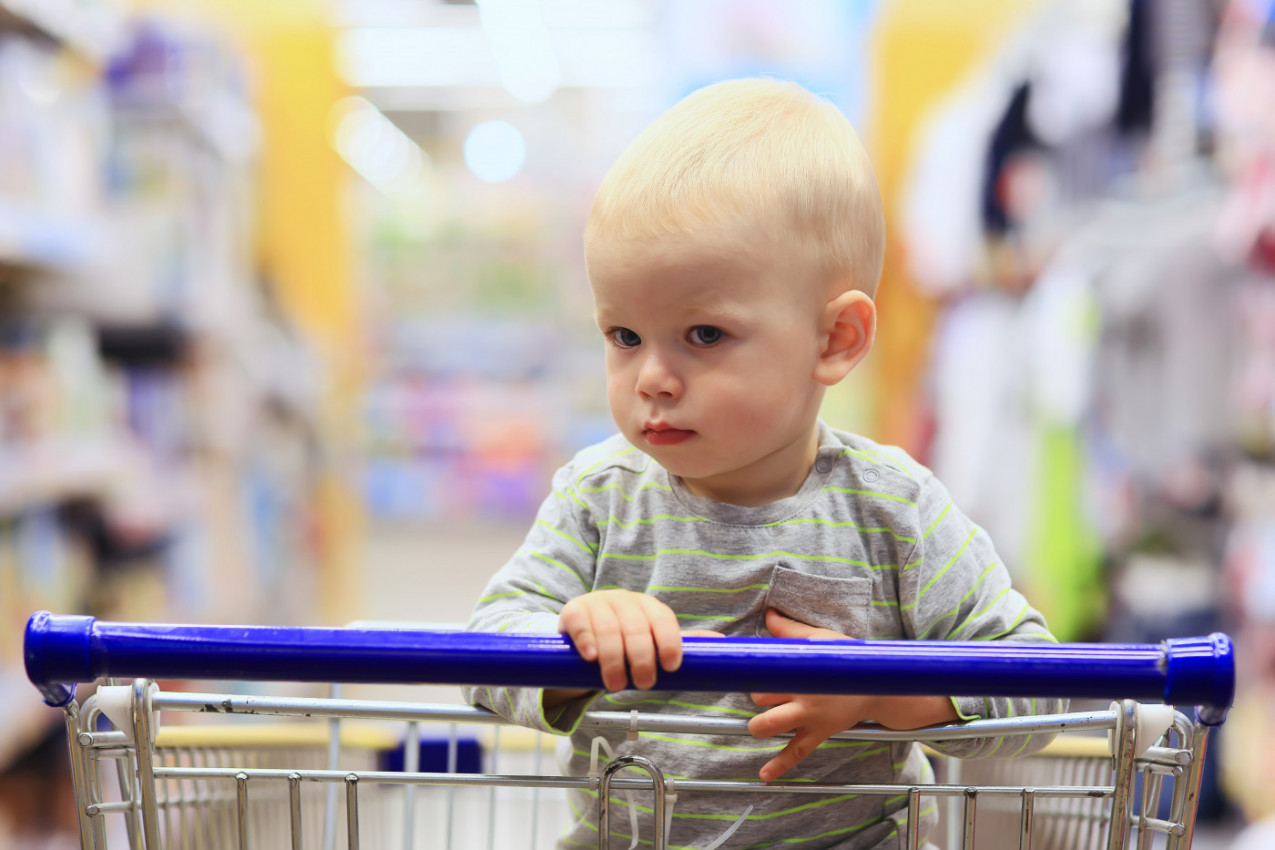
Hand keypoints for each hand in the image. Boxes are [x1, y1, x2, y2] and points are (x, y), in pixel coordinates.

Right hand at [559, 590, 691, 691]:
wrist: (583, 635)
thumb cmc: (624, 639)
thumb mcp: (652, 641)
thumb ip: (680, 643)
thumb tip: (720, 640)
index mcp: (648, 607)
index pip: (663, 619)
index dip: (669, 642)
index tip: (671, 666)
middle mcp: (624, 600)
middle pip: (637, 627)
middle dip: (642, 658)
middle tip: (643, 684)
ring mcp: (597, 603)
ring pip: (609, 628)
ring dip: (614, 659)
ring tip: (616, 684)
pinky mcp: (573, 610)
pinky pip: (581, 623)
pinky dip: (587, 640)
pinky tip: (591, 656)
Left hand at [748, 609, 879, 780]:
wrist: (878, 689)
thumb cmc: (847, 660)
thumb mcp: (823, 640)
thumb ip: (792, 631)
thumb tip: (769, 616)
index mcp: (803, 670)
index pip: (766, 670)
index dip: (751, 669)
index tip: (739, 668)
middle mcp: (804, 695)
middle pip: (762, 697)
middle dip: (758, 694)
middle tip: (767, 690)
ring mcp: (810, 719)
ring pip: (771, 724)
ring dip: (760, 723)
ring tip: (761, 720)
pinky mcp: (817, 735)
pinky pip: (795, 754)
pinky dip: (779, 766)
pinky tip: (764, 775)